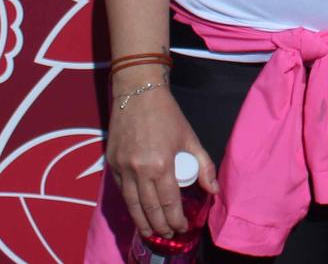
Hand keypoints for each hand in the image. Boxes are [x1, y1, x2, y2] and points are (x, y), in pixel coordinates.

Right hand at [106, 77, 214, 240]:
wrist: (138, 94)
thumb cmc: (168, 115)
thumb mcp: (190, 138)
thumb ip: (204, 166)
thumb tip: (214, 191)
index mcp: (162, 164)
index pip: (169, 203)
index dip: (176, 220)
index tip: (183, 227)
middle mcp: (140, 170)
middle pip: (150, 209)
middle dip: (160, 227)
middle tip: (169, 234)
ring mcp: (123, 168)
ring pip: (132, 205)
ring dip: (142, 223)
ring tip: (152, 233)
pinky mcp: (112, 164)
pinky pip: (122, 191)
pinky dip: (130, 205)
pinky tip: (138, 212)